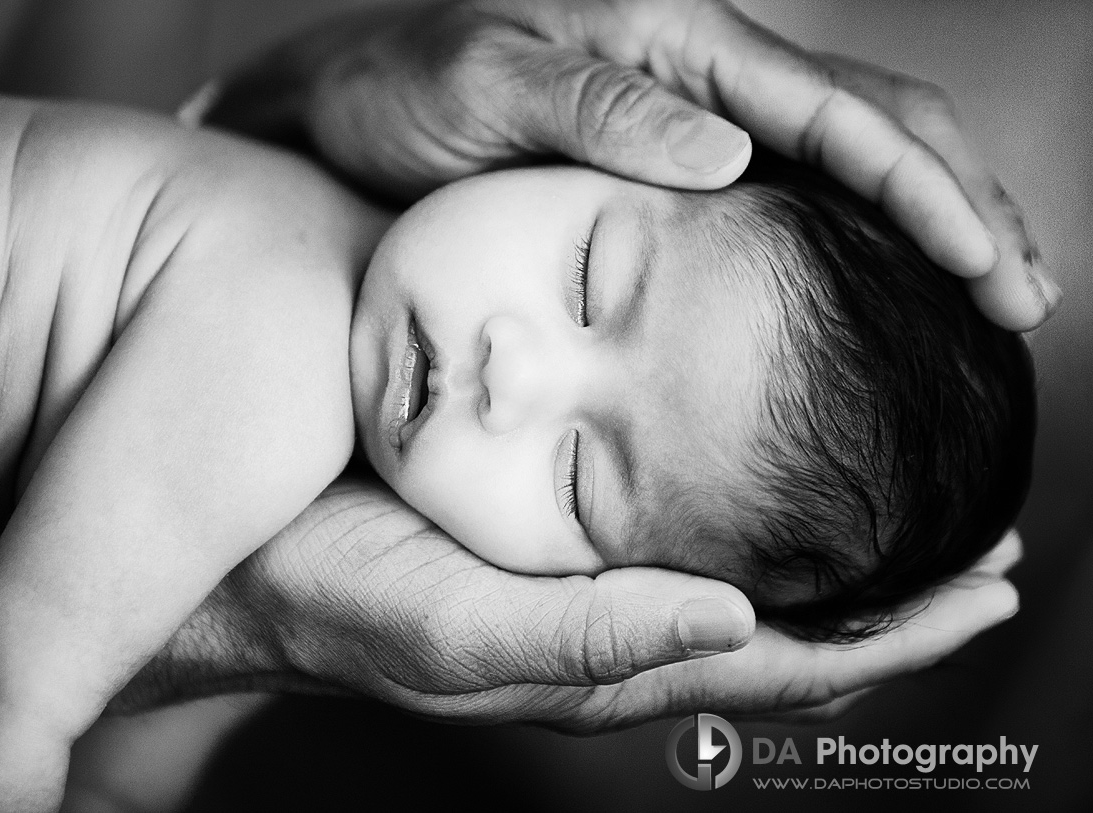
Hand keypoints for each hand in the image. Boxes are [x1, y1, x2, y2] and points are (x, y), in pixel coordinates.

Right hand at [189, 478, 1017, 731]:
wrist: (253, 557)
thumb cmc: (341, 595)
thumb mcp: (454, 630)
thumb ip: (587, 639)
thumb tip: (737, 622)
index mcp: (605, 662)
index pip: (781, 665)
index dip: (891, 637)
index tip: (983, 589)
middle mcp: (617, 631)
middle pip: (788, 633)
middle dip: (891, 603)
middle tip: (982, 548)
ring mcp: (593, 587)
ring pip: (748, 584)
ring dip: (836, 562)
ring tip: (912, 517)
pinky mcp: (562, 538)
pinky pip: (686, 535)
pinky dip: (756, 516)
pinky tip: (776, 477)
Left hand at [205, 0, 1057, 330]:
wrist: (342, 111)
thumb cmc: (400, 92)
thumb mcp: (486, 86)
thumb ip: (598, 109)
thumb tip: (728, 158)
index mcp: (679, 42)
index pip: (837, 112)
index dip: (922, 191)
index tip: (985, 269)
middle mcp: (705, 72)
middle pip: (878, 124)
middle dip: (966, 205)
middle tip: (1030, 298)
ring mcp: (694, 116)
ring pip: (853, 155)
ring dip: (934, 221)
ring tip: (998, 293)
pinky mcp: (669, 163)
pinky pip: (793, 193)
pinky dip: (859, 239)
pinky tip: (885, 291)